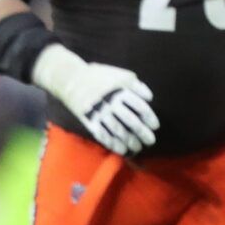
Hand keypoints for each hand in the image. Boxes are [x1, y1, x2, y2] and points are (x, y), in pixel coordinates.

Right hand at [32, 44, 157, 155]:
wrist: (70, 78)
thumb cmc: (98, 75)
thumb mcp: (119, 74)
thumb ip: (136, 84)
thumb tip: (149, 98)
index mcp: (120, 90)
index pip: (140, 107)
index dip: (149, 119)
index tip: (154, 126)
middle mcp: (111, 102)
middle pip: (131, 122)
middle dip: (142, 133)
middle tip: (150, 141)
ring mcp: (99, 112)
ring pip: (118, 131)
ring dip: (129, 142)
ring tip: (137, 148)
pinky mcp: (88, 120)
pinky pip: (102, 134)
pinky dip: (112, 144)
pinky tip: (121, 149)